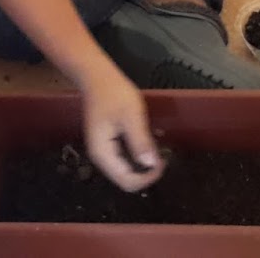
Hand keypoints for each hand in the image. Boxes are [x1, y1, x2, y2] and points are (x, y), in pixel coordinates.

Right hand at [79, 64, 164, 191]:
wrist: (97, 77)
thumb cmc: (114, 93)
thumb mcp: (131, 116)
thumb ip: (140, 142)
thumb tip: (151, 165)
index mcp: (103, 154)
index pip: (127, 181)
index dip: (147, 178)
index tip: (163, 162)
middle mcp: (100, 157)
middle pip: (125, 180)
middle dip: (146, 173)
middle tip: (162, 157)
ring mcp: (103, 151)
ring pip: (125, 171)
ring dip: (142, 166)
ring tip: (158, 151)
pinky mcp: (107, 144)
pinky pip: (124, 160)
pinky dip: (137, 157)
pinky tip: (147, 144)